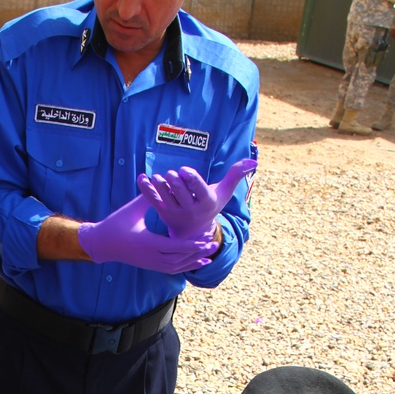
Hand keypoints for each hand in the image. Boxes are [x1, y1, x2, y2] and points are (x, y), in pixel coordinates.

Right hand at [78, 195, 216, 275]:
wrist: (102, 244)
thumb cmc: (116, 224)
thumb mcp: (132, 209)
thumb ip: (149, 197)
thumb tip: (160, 180)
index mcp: (147, 242)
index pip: (175, 246)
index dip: (192, 244)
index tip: (207, 239)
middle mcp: (150, 256)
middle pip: (179, 259)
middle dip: (198, 252)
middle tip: (214, 244)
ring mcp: (150, 263)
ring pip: (177, 266)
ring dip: (194, 260)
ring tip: (210, 253)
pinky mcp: (150, 265)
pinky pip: (171, 269)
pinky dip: (186, 266)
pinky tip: (198, 261)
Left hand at [136, 158, 256, 240]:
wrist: (193, 231)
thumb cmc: (210, 205)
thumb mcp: (224, 192)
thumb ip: (236, 175)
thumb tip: (253, 162)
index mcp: (206, 202)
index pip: (198, 189)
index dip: (190, 179)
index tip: (184, 170)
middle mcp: (190, 210)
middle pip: (180, 193)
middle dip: (175, 182)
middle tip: (171, 173)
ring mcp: (175, 213)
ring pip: (165, 196)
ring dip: (159, 185)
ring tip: (157, 177)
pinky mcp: (162, 212)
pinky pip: (152, 199)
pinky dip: (146, 188)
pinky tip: (141, 177)